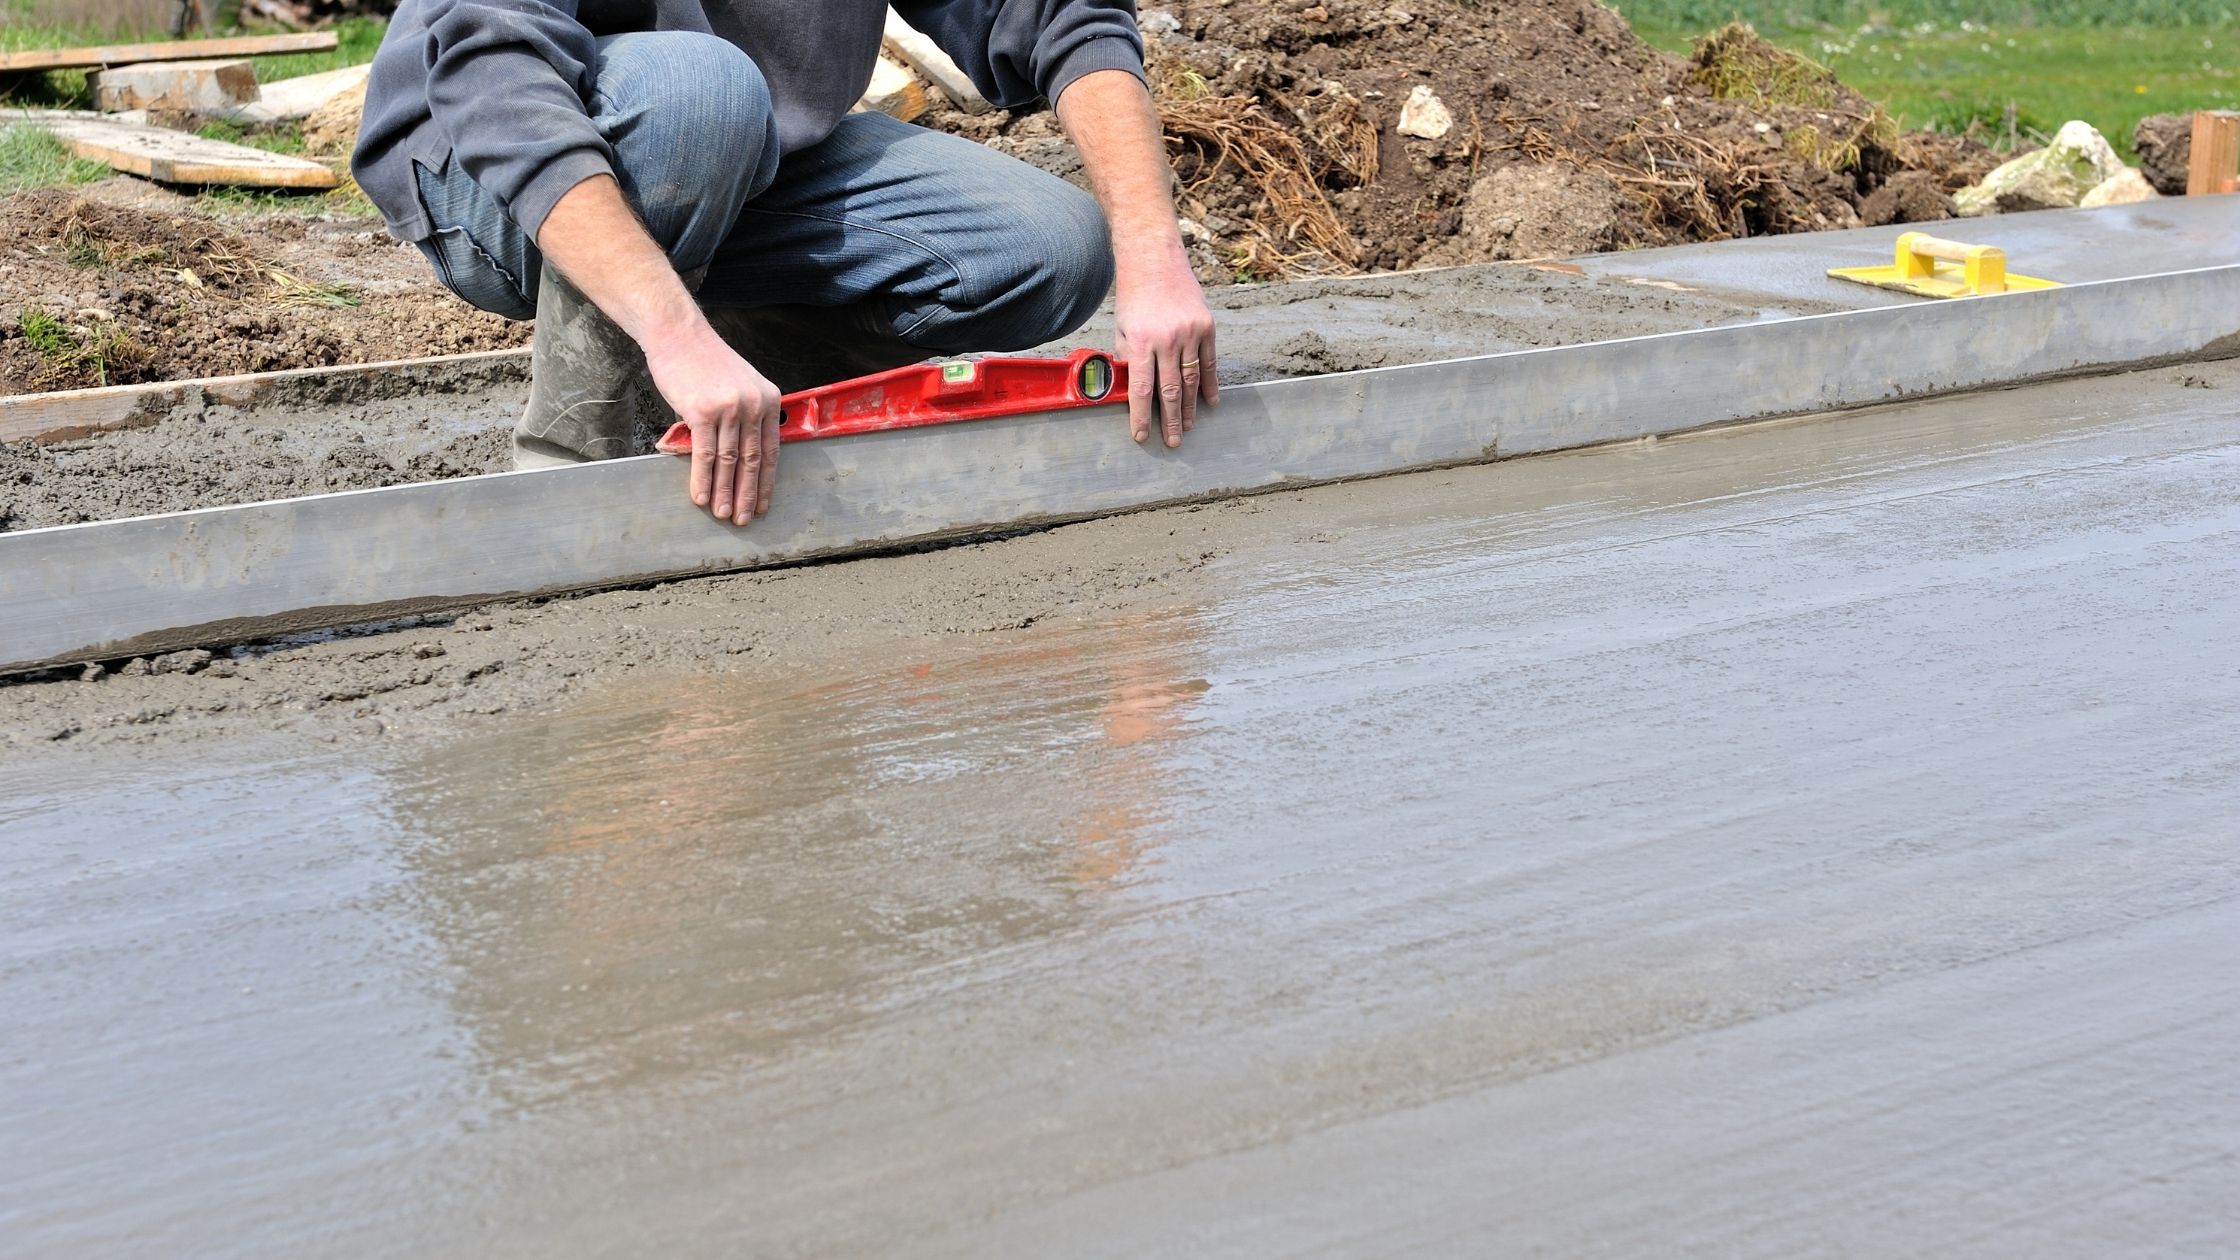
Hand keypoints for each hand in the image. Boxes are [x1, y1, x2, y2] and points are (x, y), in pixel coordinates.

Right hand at [644, 323, 782, 523]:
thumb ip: (747, 416)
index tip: (764, 504)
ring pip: (728, 461)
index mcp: (769, 400)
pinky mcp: (702, 411)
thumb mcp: (740, 384)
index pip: (770, 450)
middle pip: (751, 460)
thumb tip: (740, 454)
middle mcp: (753, 405)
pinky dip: (702, 479)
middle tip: (744, 519)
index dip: (767, 482)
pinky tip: (700, 497)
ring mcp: (729, 409)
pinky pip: (704, 454)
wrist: (679, 335)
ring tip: (723, 515)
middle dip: (748, 494)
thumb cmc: (706, 361)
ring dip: (724, 492)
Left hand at [1115, 259, 1217, 448]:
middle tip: (1173, 442)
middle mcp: (1167, 339)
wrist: (1154, 260)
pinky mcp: (1207, 326)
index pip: (1142, 389)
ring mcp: (1190, 332)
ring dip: (1190, 407)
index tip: (1141, 436)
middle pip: (1170, 390)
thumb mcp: (1121, 328)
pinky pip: (1209, 362)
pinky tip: (1209, 402)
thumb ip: (1127, 359)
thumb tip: (1130, 392)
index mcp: (1141, 341)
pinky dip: (1209, 384)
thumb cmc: (1133, 297)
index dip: (1141, 417)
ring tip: (1188, 427)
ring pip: (1191, 380)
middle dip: (1171, 420)